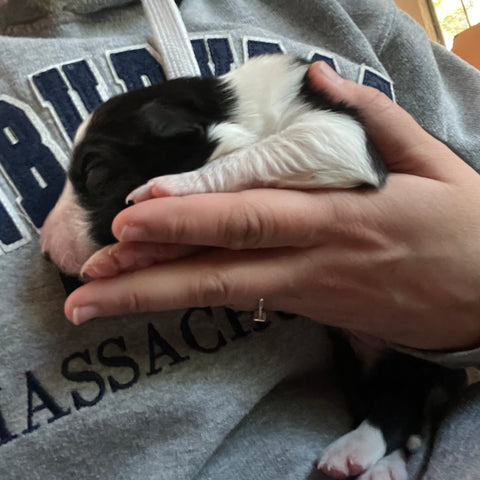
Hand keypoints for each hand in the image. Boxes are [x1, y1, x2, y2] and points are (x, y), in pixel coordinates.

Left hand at [64, 62, 479, 350]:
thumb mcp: (431, 162)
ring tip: (96, 301)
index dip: (188, 217)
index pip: (249, 217)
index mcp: (342, 217)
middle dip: (148, 275)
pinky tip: (154, 292)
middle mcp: (313, 261)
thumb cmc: (465, 229)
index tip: (130, 215)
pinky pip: (242, 299)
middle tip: (86, 280)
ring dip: (156, 295)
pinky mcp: (310, 309)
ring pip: (221, 294)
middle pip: (219, 269)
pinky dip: (193, 293)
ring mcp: (308, 294)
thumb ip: (370, 116)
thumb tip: (318, 77)